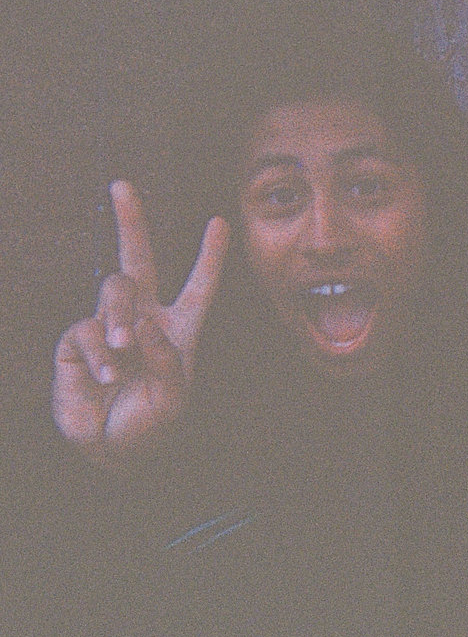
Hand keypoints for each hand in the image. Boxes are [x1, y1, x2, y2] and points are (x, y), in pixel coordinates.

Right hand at [52, 181, 228, 466]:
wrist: (113, 450)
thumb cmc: (152, 423)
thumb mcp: (174, 397)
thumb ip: (167, 359)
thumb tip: (142, 323)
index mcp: (179, 328)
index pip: (199, 285)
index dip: (210, 255)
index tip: (221, 221)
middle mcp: (144, 319)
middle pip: (138, 259)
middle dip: (130, 222)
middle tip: (121, 185)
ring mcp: (109, 327)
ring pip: (115, 289)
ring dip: (119, 317)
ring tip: (122, 353)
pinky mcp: (77, 341)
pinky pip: (86, 329)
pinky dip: (98, 352)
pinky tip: (105, 374)